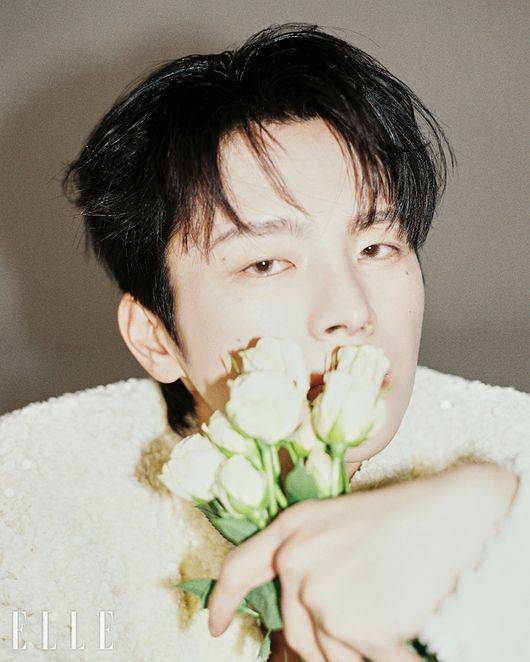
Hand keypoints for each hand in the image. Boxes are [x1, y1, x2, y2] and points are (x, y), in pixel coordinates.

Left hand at [207, 463, 514, 661]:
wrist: (452, 517)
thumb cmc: (406, 518)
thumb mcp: (341, 525)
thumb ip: (311, 558)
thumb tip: (302, 607)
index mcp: (293, 528)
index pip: (239, 567)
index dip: (224, 600)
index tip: (218, 625)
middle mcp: (296, 559)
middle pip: (294, 630)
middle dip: (325, 640)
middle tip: (365, 618)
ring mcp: (319, 592)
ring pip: (327, 651)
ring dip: (356, 646)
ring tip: (390, 606)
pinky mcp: (349, 622)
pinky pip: (359, 657)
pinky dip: (383, 651)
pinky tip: (404, 617)